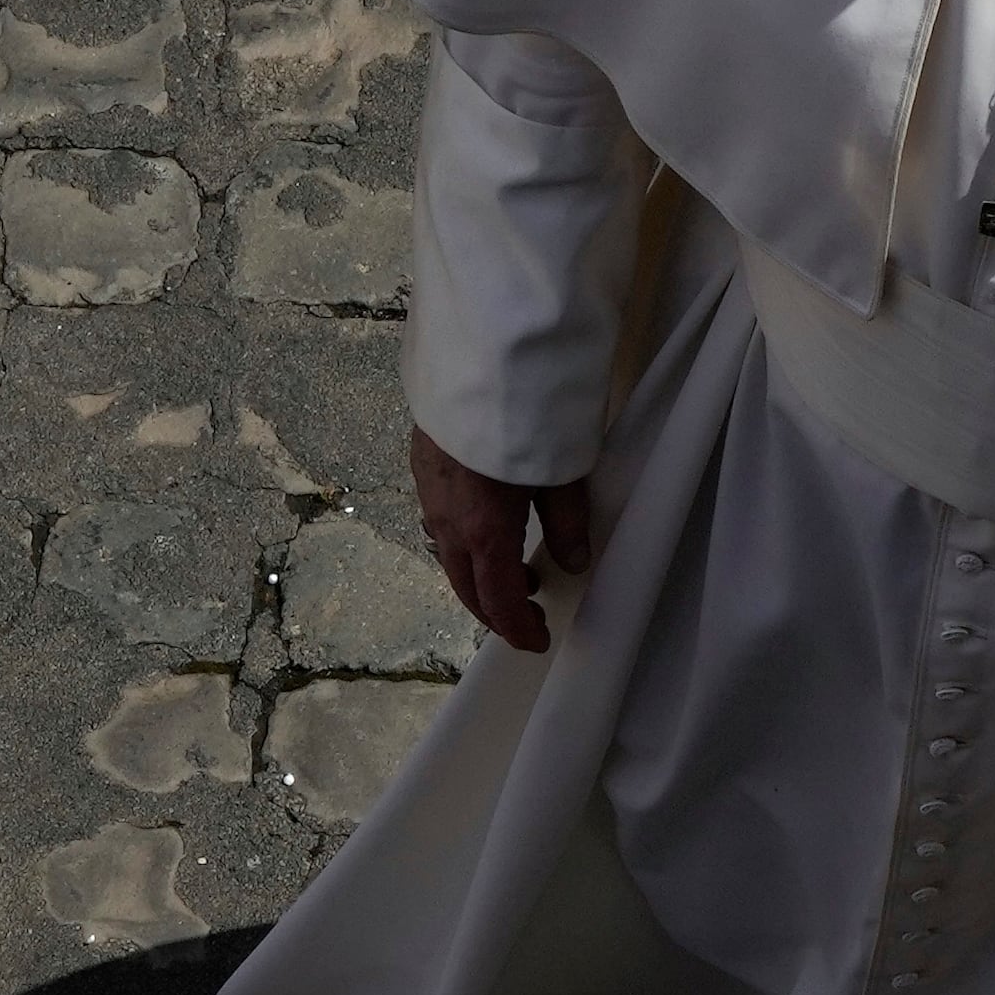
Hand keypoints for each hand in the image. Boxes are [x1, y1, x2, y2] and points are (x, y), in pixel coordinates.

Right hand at [410, 426, 596, 654]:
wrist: (481, 354)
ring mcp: (429, 492)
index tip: (537, 639)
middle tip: (525, 614)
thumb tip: (572, 562)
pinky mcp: (422, 463)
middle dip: (494, 608)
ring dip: (478, 572)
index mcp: (484, 533)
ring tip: (513, 568)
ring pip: (449, 552)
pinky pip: (438, 519)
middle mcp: (448, 522)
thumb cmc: (530, 415)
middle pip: (465, 584)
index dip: (517, 628)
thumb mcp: (564, 475)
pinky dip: (463, 540)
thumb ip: (568, 524)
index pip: (498, 601)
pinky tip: (485, 523)